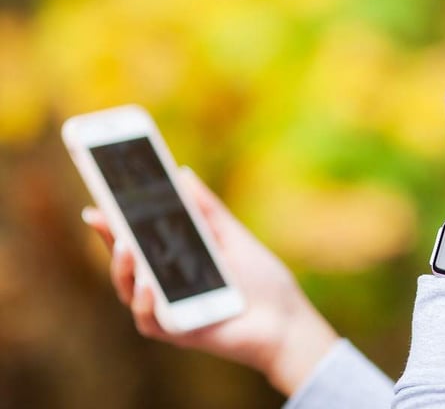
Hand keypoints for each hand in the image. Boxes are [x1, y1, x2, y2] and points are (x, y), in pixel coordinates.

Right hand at [82, 167, 338, 396]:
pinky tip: (150, 284)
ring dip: (123, 270)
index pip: (137, 240)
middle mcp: (166, 285)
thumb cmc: (258, 276)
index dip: (114, 224)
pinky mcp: (179, 333)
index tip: (97, 204)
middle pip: (127, 264)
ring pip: (130, 292)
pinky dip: (145, 302)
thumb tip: (183, 173)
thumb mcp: (231, 234)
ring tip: (127, 247)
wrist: (286, 316)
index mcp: (175, 260)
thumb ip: (207, 208)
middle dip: (110, 241)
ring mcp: (170, 310)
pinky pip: (150, 321)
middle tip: (103, 218)